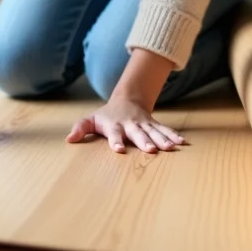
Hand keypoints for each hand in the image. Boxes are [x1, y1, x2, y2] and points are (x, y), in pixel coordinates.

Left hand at [66, 96, 185, 153]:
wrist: (126, 100)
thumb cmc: (106, 116)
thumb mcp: (91, 120)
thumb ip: (80, 128)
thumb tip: (69, 139)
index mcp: (115, 125)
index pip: (114, 133)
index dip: (116, 141)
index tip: (119, 149)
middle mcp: (131, 124)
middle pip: (138, 133)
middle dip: (144, 141)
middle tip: (150, 150)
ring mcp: (144, 124)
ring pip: (154, 132)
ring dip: (162, 139)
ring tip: (171, 148)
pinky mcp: (154, 125)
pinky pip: (164, 130)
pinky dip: (173, 135)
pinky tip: (182, 142)